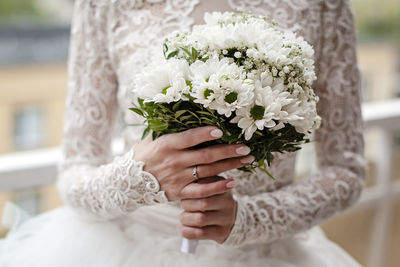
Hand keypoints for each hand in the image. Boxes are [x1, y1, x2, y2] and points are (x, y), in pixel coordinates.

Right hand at [134, 126, 253, 200]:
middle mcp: (174, 161)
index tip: (222, 131)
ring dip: (230, 165)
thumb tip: (188, 114)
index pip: (190, 138)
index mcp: (166, 145)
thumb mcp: (151, 138)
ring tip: (247, 160)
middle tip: (246, 147)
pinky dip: (217, 187)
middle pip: (206, 155)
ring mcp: (178, 178)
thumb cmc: (143, 155)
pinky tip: (232, 182)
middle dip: (229, 151)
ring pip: (209, 171)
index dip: (206, 134)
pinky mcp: (180, 192)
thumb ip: (170, 129)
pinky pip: (202, 191)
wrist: (129, 182)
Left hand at [178, 176, 237, 243]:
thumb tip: (184, 178)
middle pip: (203, 203)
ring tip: (183, 217)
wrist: (227, 219)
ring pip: (200, 219)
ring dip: (185, 219)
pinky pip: (200, 233)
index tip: (186, 191)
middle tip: (183, 205)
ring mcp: (227, 218)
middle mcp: (228, 203)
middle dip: (187, 204)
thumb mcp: (209, 187)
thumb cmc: (211, 199)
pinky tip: (182, 228)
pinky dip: (187, 231)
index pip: (205, 186)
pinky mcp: (222, 232)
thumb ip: (199, 182)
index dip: (191, 189)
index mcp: (223, 187)